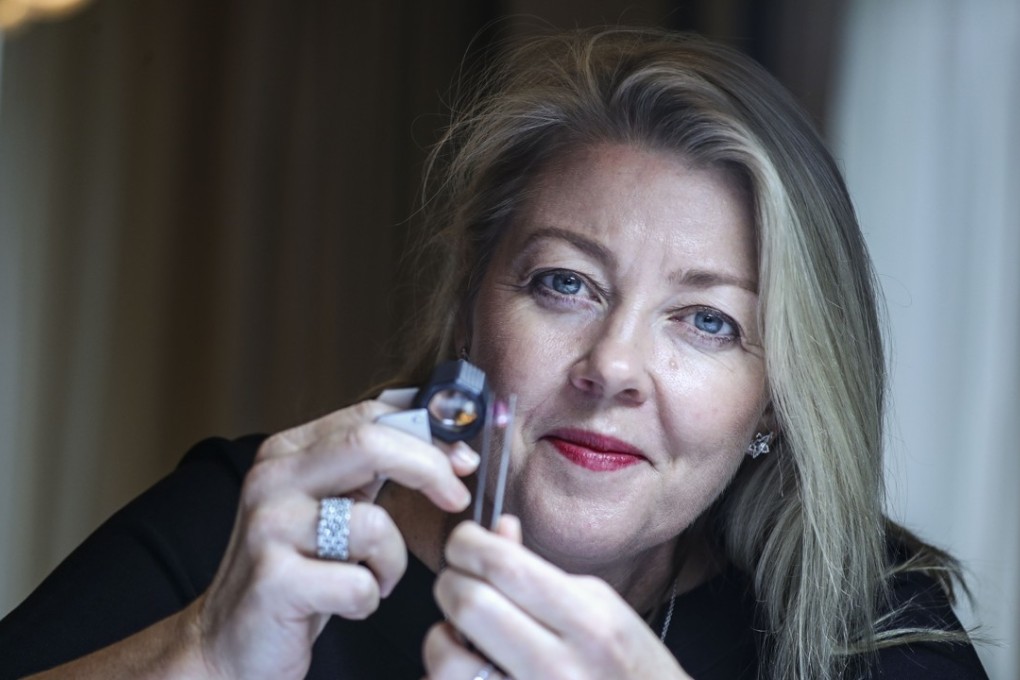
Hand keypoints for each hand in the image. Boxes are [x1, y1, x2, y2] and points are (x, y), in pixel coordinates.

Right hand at [191, 400, 478, 678]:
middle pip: (370, 444)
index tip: (462, 457)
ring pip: (373, 523)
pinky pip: (359, 582)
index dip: (427, 430)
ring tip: (372, 577)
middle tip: (456, 498)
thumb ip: (372, 468)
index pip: (369, 416)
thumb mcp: (331, 507)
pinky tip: (348, 603)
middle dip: (429, 468)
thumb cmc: (296, 572)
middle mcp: (273, 478)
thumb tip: (446, 437)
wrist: (228, 644)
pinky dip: (369, 597)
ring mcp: (269, 527)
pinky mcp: (274, 580)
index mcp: (289, 451)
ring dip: (392, 560)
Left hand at [424, 518, 691, 679]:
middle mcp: (559, 669)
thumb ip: (542, 572)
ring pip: (446, 659)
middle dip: (451, 582)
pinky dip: (449, 675)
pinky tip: (473, 669)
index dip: (468, 545)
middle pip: (469, 603)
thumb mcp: (602, 609)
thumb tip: (497, 529)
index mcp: (590, 624)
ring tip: (464, 635)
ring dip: (443, 637)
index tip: (464, 543)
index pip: (505, 566)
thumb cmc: (631, 669)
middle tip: (459, 582)